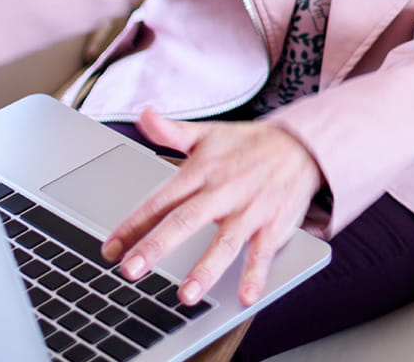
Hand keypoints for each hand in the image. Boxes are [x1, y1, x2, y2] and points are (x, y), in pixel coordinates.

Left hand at [102, 109, 322, 307]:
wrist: (304, 143)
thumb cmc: (249, 145)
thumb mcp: (209, 134)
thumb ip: (173, 132)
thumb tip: (144, 116)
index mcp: (202, 171)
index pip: (161, 200)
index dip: (133, 223)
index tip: (110, 249)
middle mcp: (223, 191)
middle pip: (186, 220)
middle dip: (157, 246)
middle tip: (131, 270)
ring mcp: (250, 210)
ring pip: (225, 242)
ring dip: (206, 269)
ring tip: (187, 295)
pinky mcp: (274, 224)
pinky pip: (263, 253)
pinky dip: (256, 275)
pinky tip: (246, 298)